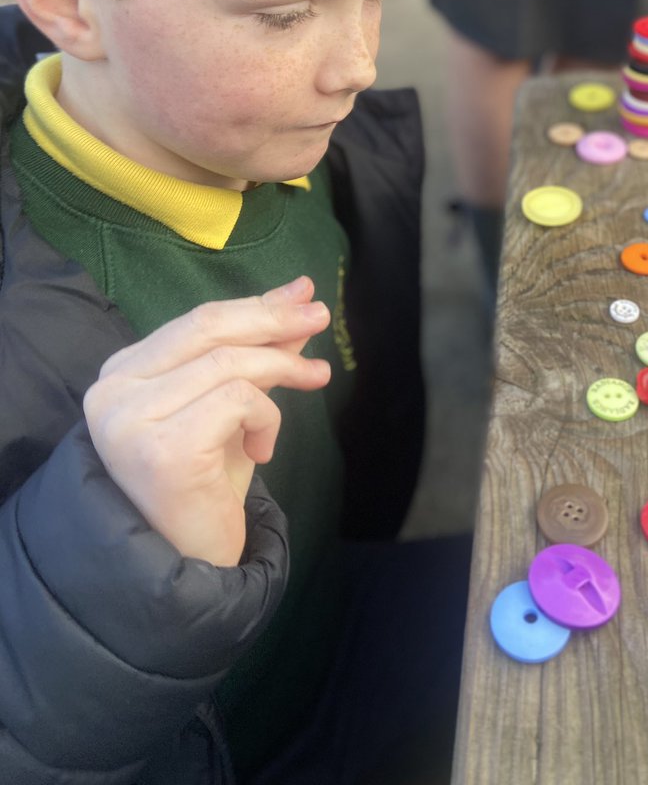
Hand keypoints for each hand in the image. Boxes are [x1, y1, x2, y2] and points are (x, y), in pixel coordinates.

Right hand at [83, 276, 330, 566]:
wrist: (186, 568)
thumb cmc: (205, 487)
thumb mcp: (236, 406)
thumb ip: (259, 353)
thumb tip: (299, 298)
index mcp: (122, 375)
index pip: (196, 322)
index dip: (255, 304)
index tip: (302, 294)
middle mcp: (113, 392)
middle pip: (208, 328)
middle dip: (272, 318)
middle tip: (320, 314)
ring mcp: (131, 421)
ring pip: (228, 363)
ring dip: (282, 368)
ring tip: (314, 380)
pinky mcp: (162, 450)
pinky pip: (237, 401)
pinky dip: (267, 416)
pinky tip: (263, 449)